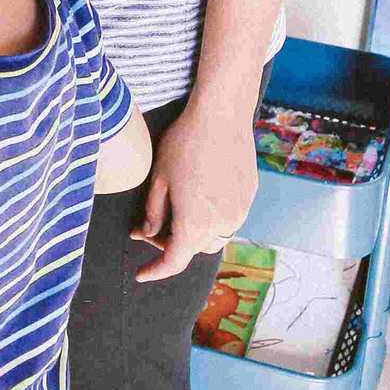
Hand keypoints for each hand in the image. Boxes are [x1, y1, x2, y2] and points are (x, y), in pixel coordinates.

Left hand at [133, 95, 257, 282]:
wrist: (222, 115)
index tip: (141, 273)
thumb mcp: (158, 178)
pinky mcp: (248, 199)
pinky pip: (228, 220)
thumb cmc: (184, 143)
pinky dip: (211, 219)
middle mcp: (221, 224)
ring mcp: (239, 212)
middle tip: (151, 227)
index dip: (156, 271)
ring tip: (177, 211)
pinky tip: (199, 195)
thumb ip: (153, 212)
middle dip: (171, 245)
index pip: (174, 261)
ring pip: (213, 237)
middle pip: (193, 250)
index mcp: (194, 223)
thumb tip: (146, 234)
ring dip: (194, 234)